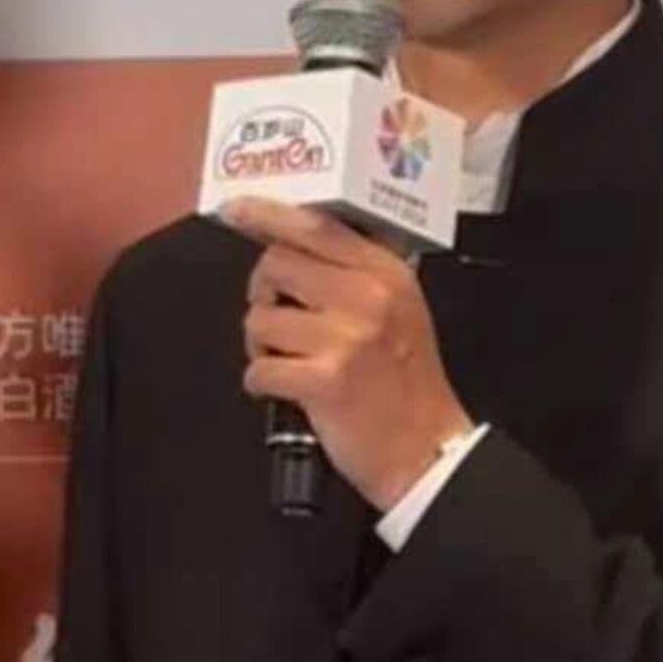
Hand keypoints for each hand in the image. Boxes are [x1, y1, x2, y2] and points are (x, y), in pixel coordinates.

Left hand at [221, 196, 474, 514]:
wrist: (425, 451)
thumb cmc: (406, 384)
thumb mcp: (399, 309)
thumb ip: (354, 272)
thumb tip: (289, 245)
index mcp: (385, 273)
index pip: (315, 226)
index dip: (267, 215)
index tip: (237, 210)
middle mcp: (367, 296)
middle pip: (276, 265)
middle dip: (263, 294)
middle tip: (279, 322)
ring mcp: (346, 338)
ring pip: (260, 319)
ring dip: (263, 345)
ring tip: (292, 363)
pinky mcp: (324, 380)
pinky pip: (259, 368)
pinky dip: (263, 383)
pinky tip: (289, 392)